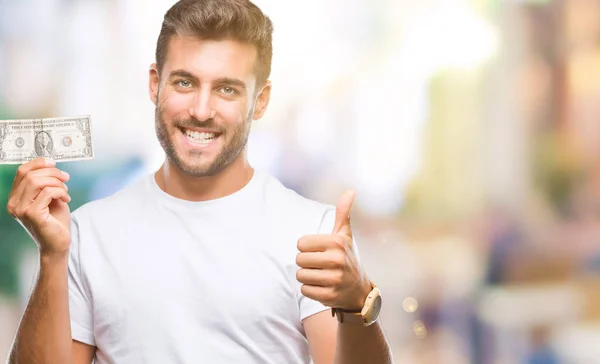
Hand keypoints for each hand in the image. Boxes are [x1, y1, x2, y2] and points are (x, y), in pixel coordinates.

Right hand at [6, 157, 71, 257]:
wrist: (57, 244)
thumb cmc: (55, 221)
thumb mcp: (49, 197)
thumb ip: (45, 183)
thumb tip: (50, 165)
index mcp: (16, 198)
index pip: (21, 172)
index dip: (38, 163)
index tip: (53, 163)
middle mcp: (14, 203)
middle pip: (30, 175)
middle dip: (52, 172)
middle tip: (66, 178)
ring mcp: (21, 209)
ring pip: (37, 182)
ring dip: (57, 183)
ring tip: (65, 191)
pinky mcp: (32, 214)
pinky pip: (47, 192)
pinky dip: (60, 192)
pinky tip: (66, 199)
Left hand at [296, 190, 371, 310]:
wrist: (358, 289)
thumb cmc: (346, 257)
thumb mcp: (344, 235)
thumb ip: (343, 213)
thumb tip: (350, 191)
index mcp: (337, 243)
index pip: (301, 243)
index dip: (307, 248)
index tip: (320, 251)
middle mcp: (337, 260)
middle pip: (299, 260)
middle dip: (306, 263)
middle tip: (320, 264)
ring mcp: (334, 279)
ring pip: (300, 275)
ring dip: (307, 276)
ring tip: (321, 275)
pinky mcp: (329, 296)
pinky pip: (304, 290)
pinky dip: (310, 289)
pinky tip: (322, 286)